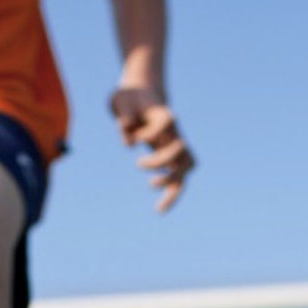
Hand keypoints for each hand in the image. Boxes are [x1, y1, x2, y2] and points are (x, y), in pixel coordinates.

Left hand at [109, 86, 195, 211]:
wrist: (142, 98)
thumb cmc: (130, 99)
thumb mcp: (122, 101)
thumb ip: (125, 115)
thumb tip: (129, 137)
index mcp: (165, 115)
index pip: (167, 122)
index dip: (150, 131)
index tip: (135, 133)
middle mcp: (174, 133)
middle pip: (181, 150)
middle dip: (161, 161)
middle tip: (138, 164)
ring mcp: (174, 147)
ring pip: (185, 170)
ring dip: (172, 187)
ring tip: (159, 208)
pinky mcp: (170, 159)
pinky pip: (177, 181)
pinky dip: (171, 196)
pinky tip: (160, 210)